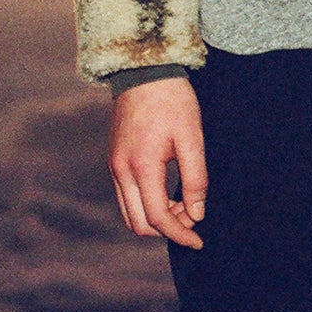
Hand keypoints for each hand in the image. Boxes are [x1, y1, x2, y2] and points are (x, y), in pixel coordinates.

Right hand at [108, 76, 207, 247]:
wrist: (144, 70)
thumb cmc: (172, 101)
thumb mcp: (192, 138)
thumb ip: (196, 179)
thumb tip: (196, 213)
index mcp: (141, 166)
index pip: (157, 218)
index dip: (180, 234)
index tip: (198, 241)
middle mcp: (121, 171)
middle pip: (139, 223)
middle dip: (167, 228)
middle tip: (193, 214)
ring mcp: (113, 166)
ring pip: (130, 213)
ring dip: (156, 217)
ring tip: (183, 203)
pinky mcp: (114, 160)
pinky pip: (127, 197)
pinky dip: (147, 203)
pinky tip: (168, 192)